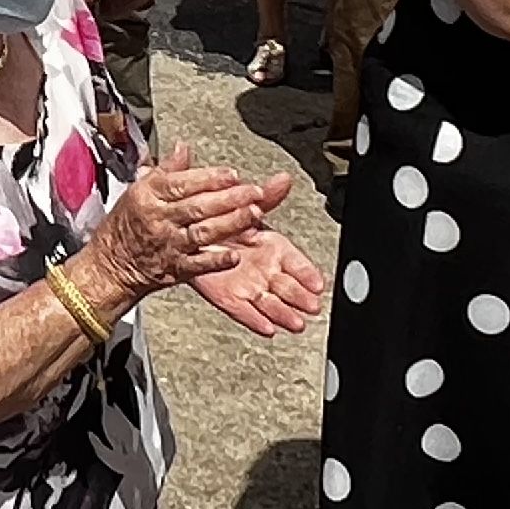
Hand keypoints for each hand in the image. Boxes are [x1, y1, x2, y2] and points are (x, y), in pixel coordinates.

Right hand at [80, 140, 268, 310]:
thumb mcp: (139, 189)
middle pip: (197, 206)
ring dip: (231, 224)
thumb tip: (184, 147)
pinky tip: (235, 255)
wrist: (109, 266)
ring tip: (254, 214)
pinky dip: (217, 260)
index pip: (181, 183)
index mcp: (148, 196)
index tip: (232, 174)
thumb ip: (166, 170)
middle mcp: (158, 219)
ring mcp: (167, 245)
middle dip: (229, 198)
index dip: (208, 178)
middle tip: (255, 191)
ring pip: (202, 232)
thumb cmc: (125, 225)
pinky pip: (198, 264)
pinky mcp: (174, 269)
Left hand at [192, 176, 327, 337]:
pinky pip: (243, 311)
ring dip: (284, 313)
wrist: (191, 231)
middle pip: (286, 286)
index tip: (318, 283)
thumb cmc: (222, 220)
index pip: (296, 261)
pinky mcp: (228, 297)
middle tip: (312, 306)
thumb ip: (266, 197)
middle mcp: (264, 268)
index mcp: (273, 246)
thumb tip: (283, 179)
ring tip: (296, 323)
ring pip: (269, 302)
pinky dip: (255, 320)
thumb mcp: (246, 205)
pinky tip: (268, 329)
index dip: (307, 272)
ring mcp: (248, 285)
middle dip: (300, 297)